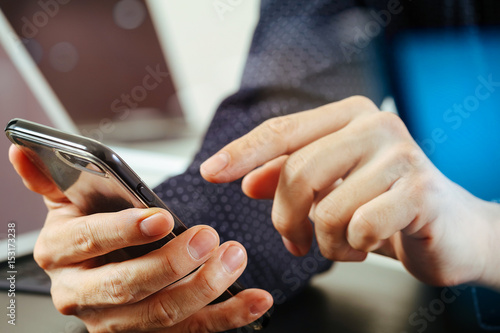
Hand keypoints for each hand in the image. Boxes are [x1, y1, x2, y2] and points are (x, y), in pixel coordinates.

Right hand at [9, 145, 272, 331]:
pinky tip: (254, 300)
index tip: (162, 218)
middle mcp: (82, 293)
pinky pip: (190, 331)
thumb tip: (23, 149)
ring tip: (235, 257)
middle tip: (207, 237)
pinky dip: (226, 317)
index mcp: (61, 253)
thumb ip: (52, 178)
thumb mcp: (68, 198)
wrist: (98, 264)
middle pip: (126, 286)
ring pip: (161, 315)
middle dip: (171, 264)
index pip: (88, 242)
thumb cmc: (90, 223)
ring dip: (204, 288)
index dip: (124, 231)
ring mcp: (115, 320)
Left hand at [201, 96, 499, 288]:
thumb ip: (289, 177)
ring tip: (342, 244)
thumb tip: (245, 181)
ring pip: (327, 208)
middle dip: (286, 219)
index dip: (241, 152)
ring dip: (325, 241)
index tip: (210, 172)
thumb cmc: (382, 202)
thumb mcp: (331, 186)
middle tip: (293, 241)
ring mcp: (400, 155)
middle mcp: (374, 125)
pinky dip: (354, 249)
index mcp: (348, 115)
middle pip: (298, 172)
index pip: (282, 130)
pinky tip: (366, 246)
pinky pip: (360, 228)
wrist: (450, 226)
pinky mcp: (420, 191)